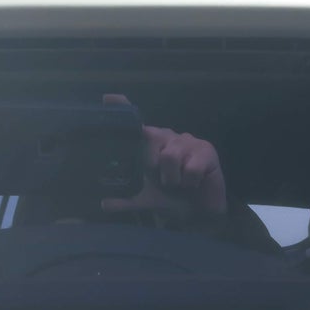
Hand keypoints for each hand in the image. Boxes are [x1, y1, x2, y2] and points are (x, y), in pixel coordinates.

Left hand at [100, 95, 226, 223]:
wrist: (199, 212)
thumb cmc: (171, 197)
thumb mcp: (145, 200)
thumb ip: (125, 200)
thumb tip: (103, 204)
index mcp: (149, 144)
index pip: (135, 121)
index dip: (122, 107)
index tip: (107, 98)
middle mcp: (166, 136)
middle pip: (150, 135)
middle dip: (151, 162)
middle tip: (161, 180)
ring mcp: (187, 140)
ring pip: (170, 155)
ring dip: (172, 178)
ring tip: (178, 184)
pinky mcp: (206, 149)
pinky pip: (191, 167)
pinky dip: (189, 181)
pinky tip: (193, 183)